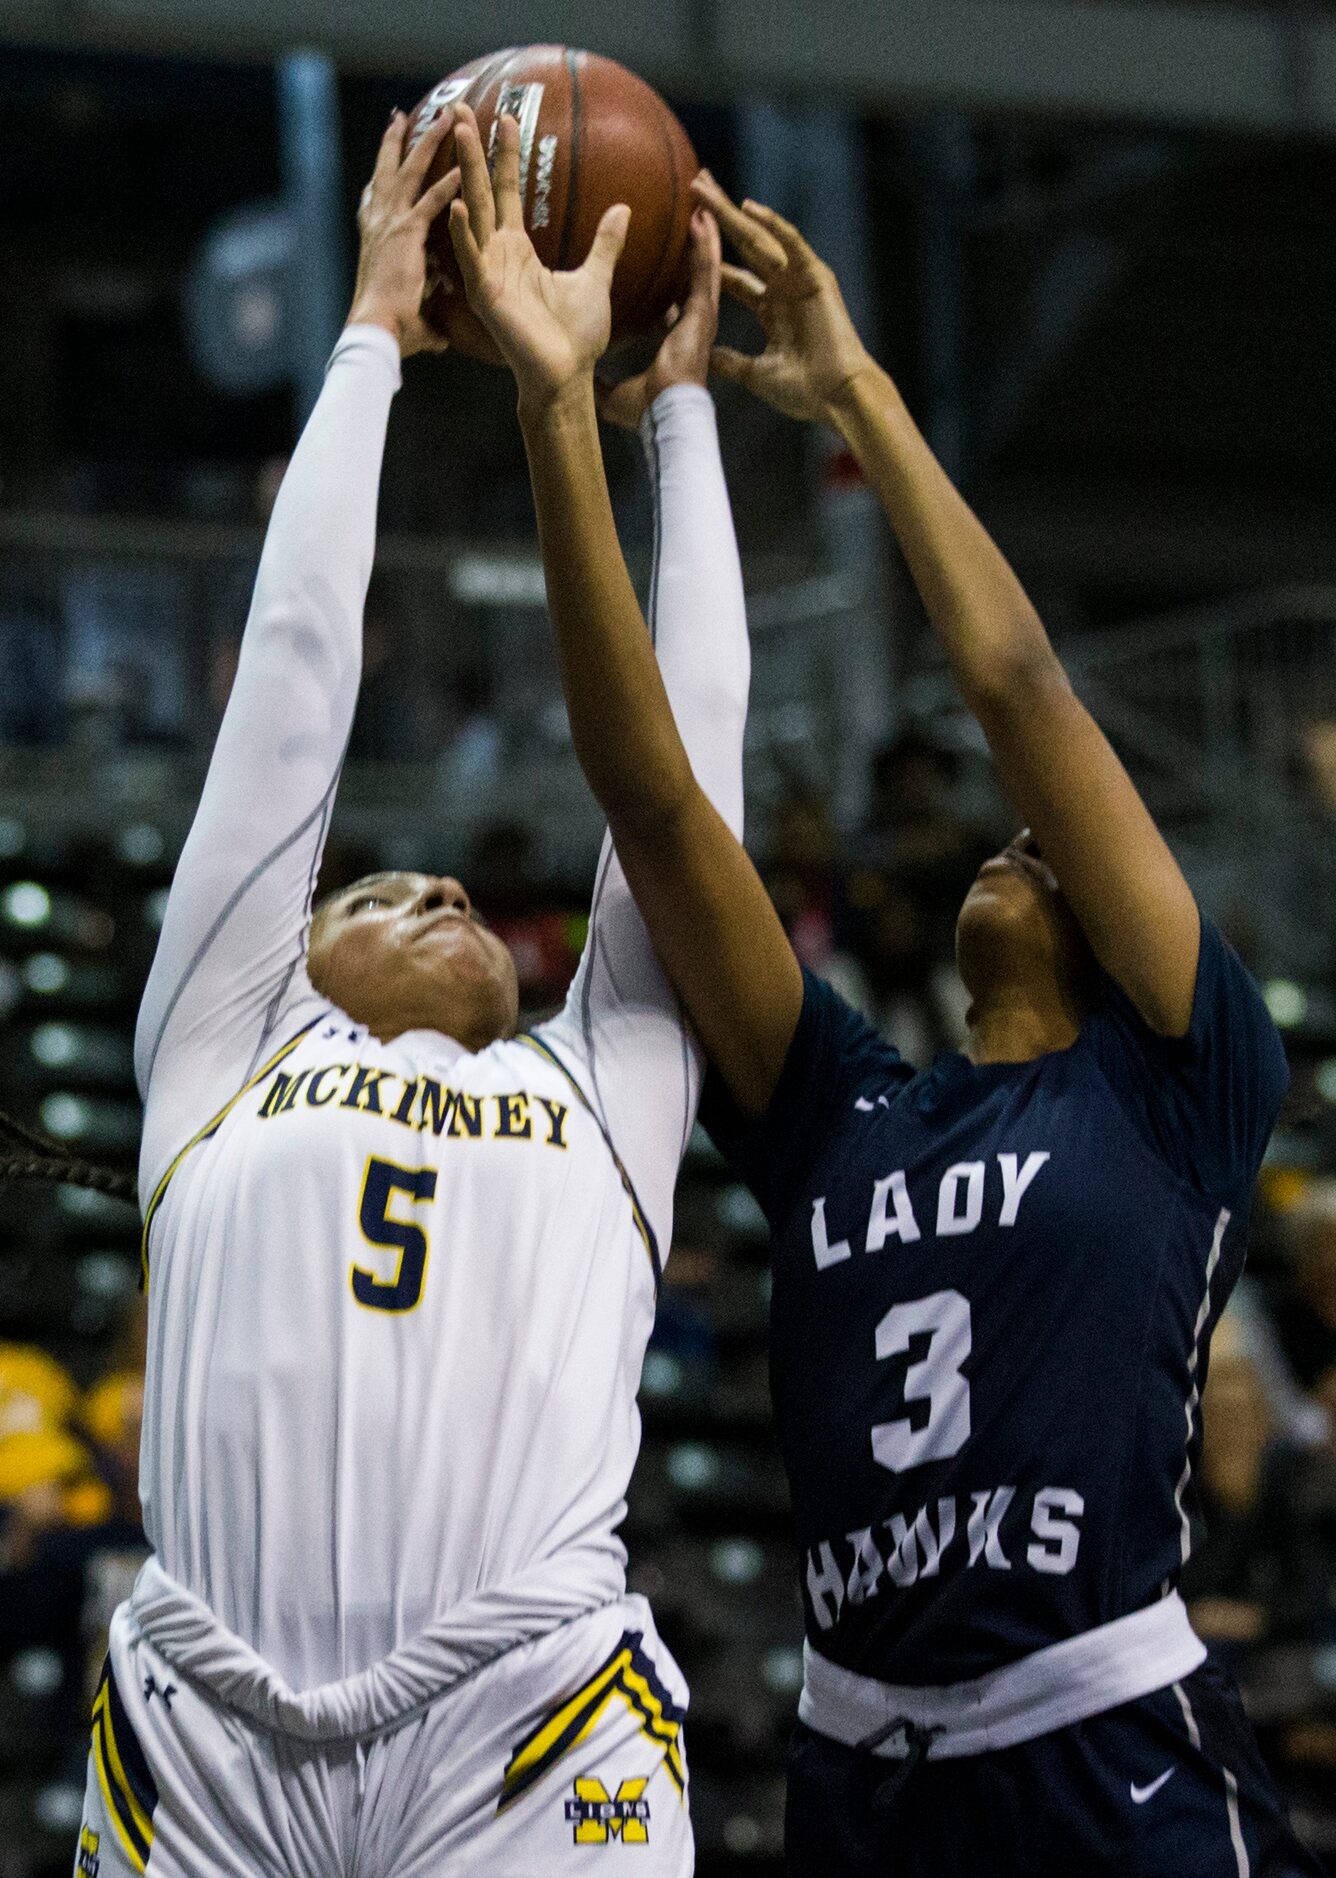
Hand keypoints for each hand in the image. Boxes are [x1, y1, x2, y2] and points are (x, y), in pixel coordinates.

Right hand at [348, 109, 460, 357]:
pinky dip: (446, 185)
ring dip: (426, 143)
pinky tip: (462, 167)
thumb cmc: (389, 331)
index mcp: (374, 241)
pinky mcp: (406, 235)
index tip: (382, 159)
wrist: (376, 332)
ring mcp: (390, 226)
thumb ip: (429, 322)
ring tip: (444, 117)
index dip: (378, 178)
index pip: (373, 201)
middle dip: (395, 142)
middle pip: (387, 173)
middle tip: (400, 116)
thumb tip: (441, 340)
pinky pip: (430, 202)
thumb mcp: (410, 319)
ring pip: (409, 173)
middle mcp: (378, 226)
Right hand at [448, 105, 628, 409]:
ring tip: (459, 134)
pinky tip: (458, 205)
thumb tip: (623, 209)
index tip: (506, 117)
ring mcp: (488, 272)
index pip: (507, 192)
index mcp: (517, 250)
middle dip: (472, 150)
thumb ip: (605, 243)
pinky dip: (464, 233)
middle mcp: (497, 255)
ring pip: (473, 212)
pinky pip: (472, 258)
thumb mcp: (595, 277)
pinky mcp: (486, 294)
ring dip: (465, 173)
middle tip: (459, 109)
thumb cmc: (577, 336)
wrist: (567, 376)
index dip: (505, 156)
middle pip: (482, 191)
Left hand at [595, 209, 720, 429]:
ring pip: (705, 266)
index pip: (678, 301)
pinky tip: (702, 219)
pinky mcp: (703, 313)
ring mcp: (701, 317)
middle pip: (695, 274)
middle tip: (693, 214)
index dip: (676, 280)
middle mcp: (693, 323)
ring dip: (705, 235)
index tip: (670, 261)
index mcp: (676, 337)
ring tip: (703, 204)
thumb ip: (601, 381)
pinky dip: (705, 245)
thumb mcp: (616, 393)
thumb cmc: (648, 407)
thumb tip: (581, 380)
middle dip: (697, 245)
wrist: (666, 412)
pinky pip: (705, 270)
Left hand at [691, 172, 876, 424]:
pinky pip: (791, 243)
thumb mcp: (756, 374)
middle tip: (692, 186)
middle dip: (717, 216)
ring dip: (732, 212)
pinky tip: (747, 207)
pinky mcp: (816, 277)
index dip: (707, 256)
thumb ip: (731, 362)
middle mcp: (783, 289)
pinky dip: (772, 224)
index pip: (732, 276)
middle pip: (743, 244)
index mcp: (771, 309)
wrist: (837, 398)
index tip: (680, 239)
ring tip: (704, 186)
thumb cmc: (804, 392)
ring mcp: (800, 280)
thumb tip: (705, 359)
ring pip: (760, 236)